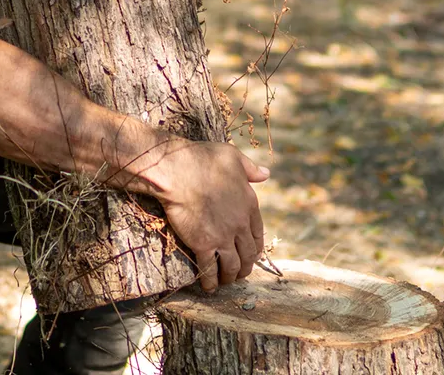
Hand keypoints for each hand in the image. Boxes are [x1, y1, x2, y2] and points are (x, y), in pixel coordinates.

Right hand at [150, 140, 268, 293]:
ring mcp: (222, 237)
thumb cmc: (203, 159)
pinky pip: (209, 269)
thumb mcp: (232, 156)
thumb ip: (250, 168)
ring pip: (232, 266)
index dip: (256, 247)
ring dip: (230, 277)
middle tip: (240, 272)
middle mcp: (240, 224)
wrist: (178, 170)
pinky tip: (208, 287)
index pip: (258, 233)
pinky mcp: (203, 244)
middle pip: (248, 254)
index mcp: (249, 204)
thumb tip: (266, 174)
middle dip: (245, 266)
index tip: (252, 254)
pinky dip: (210, 281)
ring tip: (226, 281)